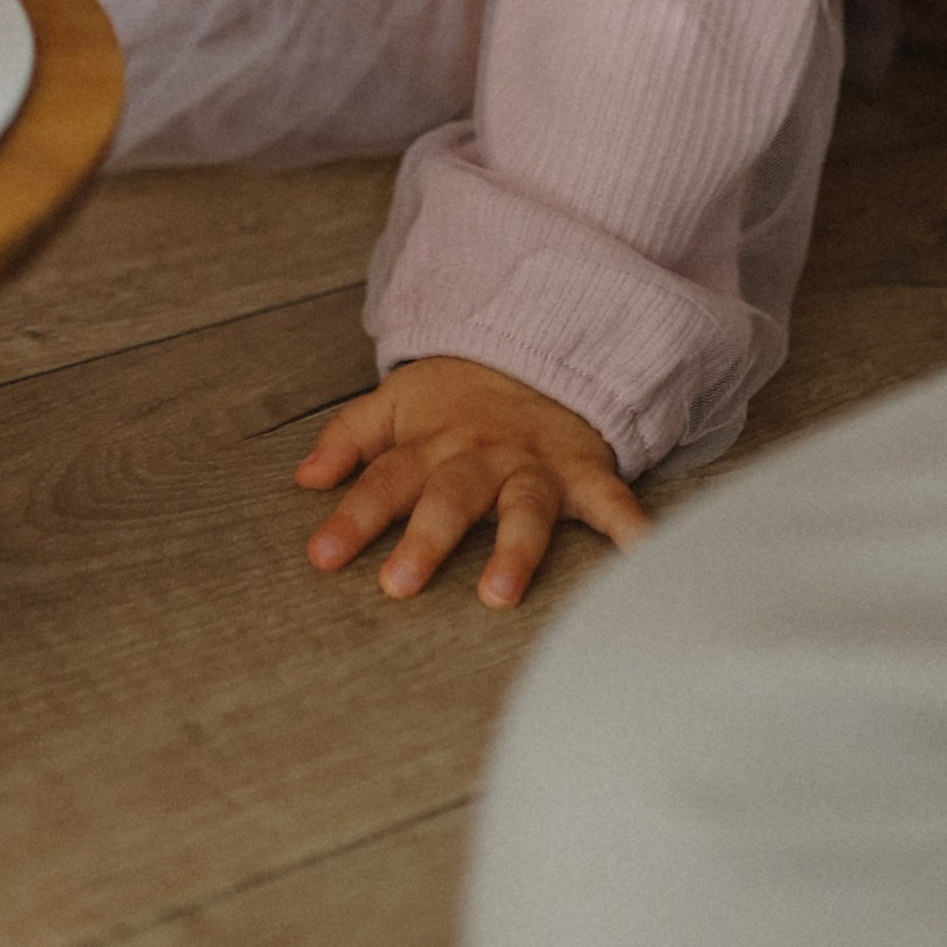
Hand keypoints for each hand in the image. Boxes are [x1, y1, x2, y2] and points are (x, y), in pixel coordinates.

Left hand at [294, 356, 649, 607]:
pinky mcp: (584, 472)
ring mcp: (534, 466)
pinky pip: (612, 501)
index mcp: (429, 445)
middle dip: (424, 540)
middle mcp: (479, 458)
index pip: (383, 480)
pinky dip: (631, 528)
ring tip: (497, 595)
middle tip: (397, 586)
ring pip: (523, 508)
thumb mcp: (395, 405)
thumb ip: (349, 438)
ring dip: (512, 549)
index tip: (321, 556)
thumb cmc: (454, 400)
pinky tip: (644, 558)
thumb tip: (302, 478)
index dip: (352, 517)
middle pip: (449, 497)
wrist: (534, 352)